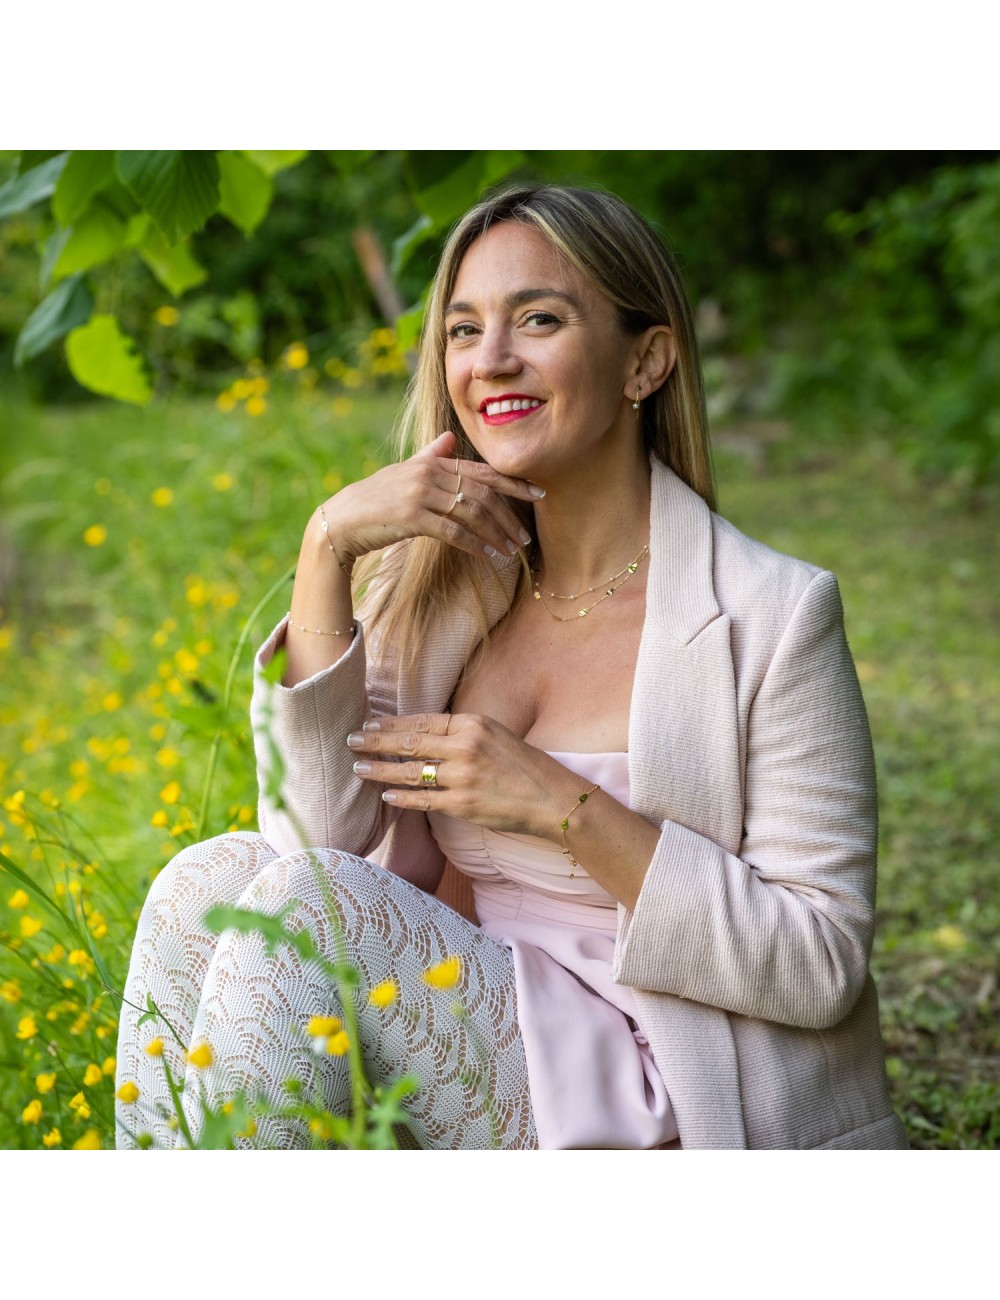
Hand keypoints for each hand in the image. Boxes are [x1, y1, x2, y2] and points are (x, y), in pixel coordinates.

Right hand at [321, 431, 543, 566]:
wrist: (342, 520)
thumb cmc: (376, 498)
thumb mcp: (404, 472)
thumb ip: (430, 455)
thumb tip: (449, 438)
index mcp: (433, 462)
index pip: (483, 470)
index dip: (514, 483)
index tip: (539, 493)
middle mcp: (430, 473)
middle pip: (483, 493)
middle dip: (509, 515)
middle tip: (525, 536)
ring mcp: (420, 494)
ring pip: (472, 513)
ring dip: (496, 534)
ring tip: (512, 550)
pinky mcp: (412, 517)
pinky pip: (454, 532)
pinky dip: (475, 545)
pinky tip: (489, 556)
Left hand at [346, 712, 577, 840]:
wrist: (551, 798)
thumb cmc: (524, 766)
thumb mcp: (495, 734)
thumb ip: (462, 733)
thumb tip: (424, 735)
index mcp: (472, 724)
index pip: (422, 721)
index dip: (392, 724)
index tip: (370, 724)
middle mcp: (464, 747)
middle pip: (410, 742)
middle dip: (376, 742)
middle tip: (352, 740)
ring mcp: (462, 776)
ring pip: (410, 772)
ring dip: (380, 769)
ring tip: (359, 768)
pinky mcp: (462, 804)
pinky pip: (423, 800)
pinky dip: (401, 797)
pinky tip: (385, 795)